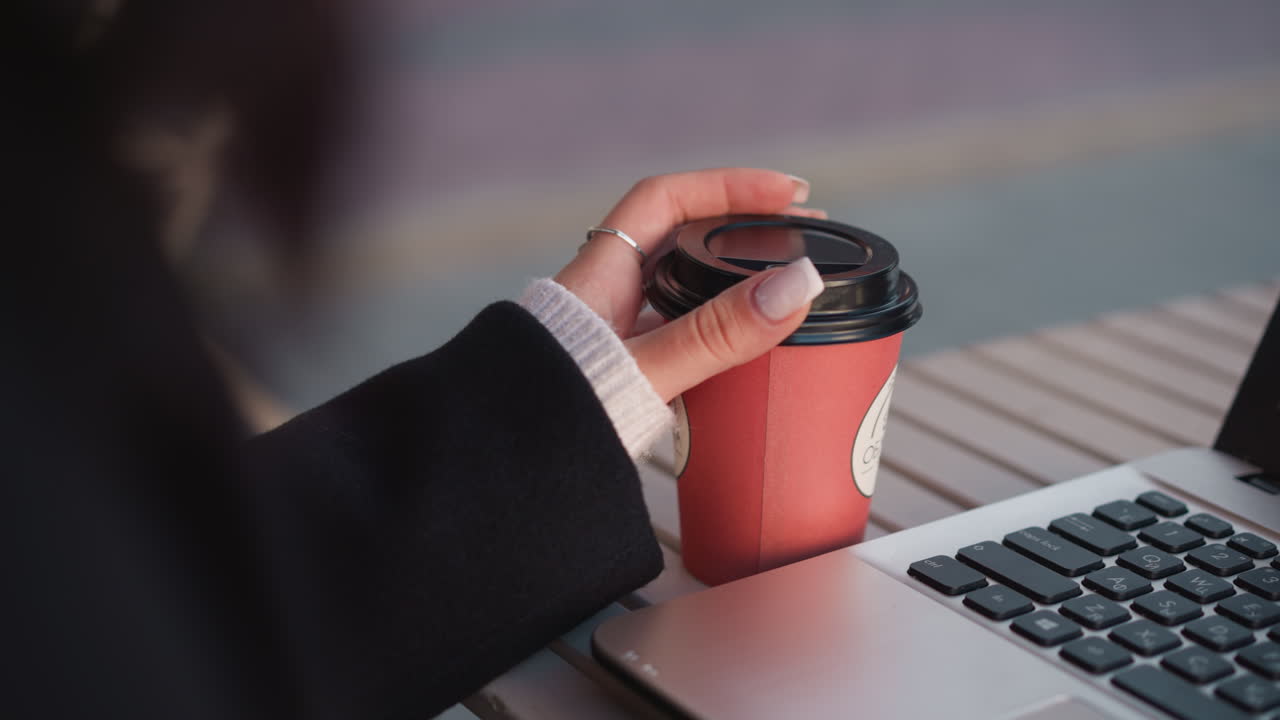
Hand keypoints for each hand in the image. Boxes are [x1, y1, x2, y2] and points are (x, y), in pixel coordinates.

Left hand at [554, 168, 826, 402]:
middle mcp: (602, 293)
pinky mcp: (614, 368)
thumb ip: (718, 333)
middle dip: (739, 226)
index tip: (787, 194)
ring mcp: (607, 330)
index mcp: (601, 273)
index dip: (729, 186)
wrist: (496, 468)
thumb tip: (794, 286)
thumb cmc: (548, 414)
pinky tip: (739, 347)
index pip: (669, 198)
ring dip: (726, 276)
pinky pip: (672, 328)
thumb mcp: (646, 369)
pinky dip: (710, 325)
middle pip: (678, 235)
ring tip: (781, 285)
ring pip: (675, 283)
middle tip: (797, 235)